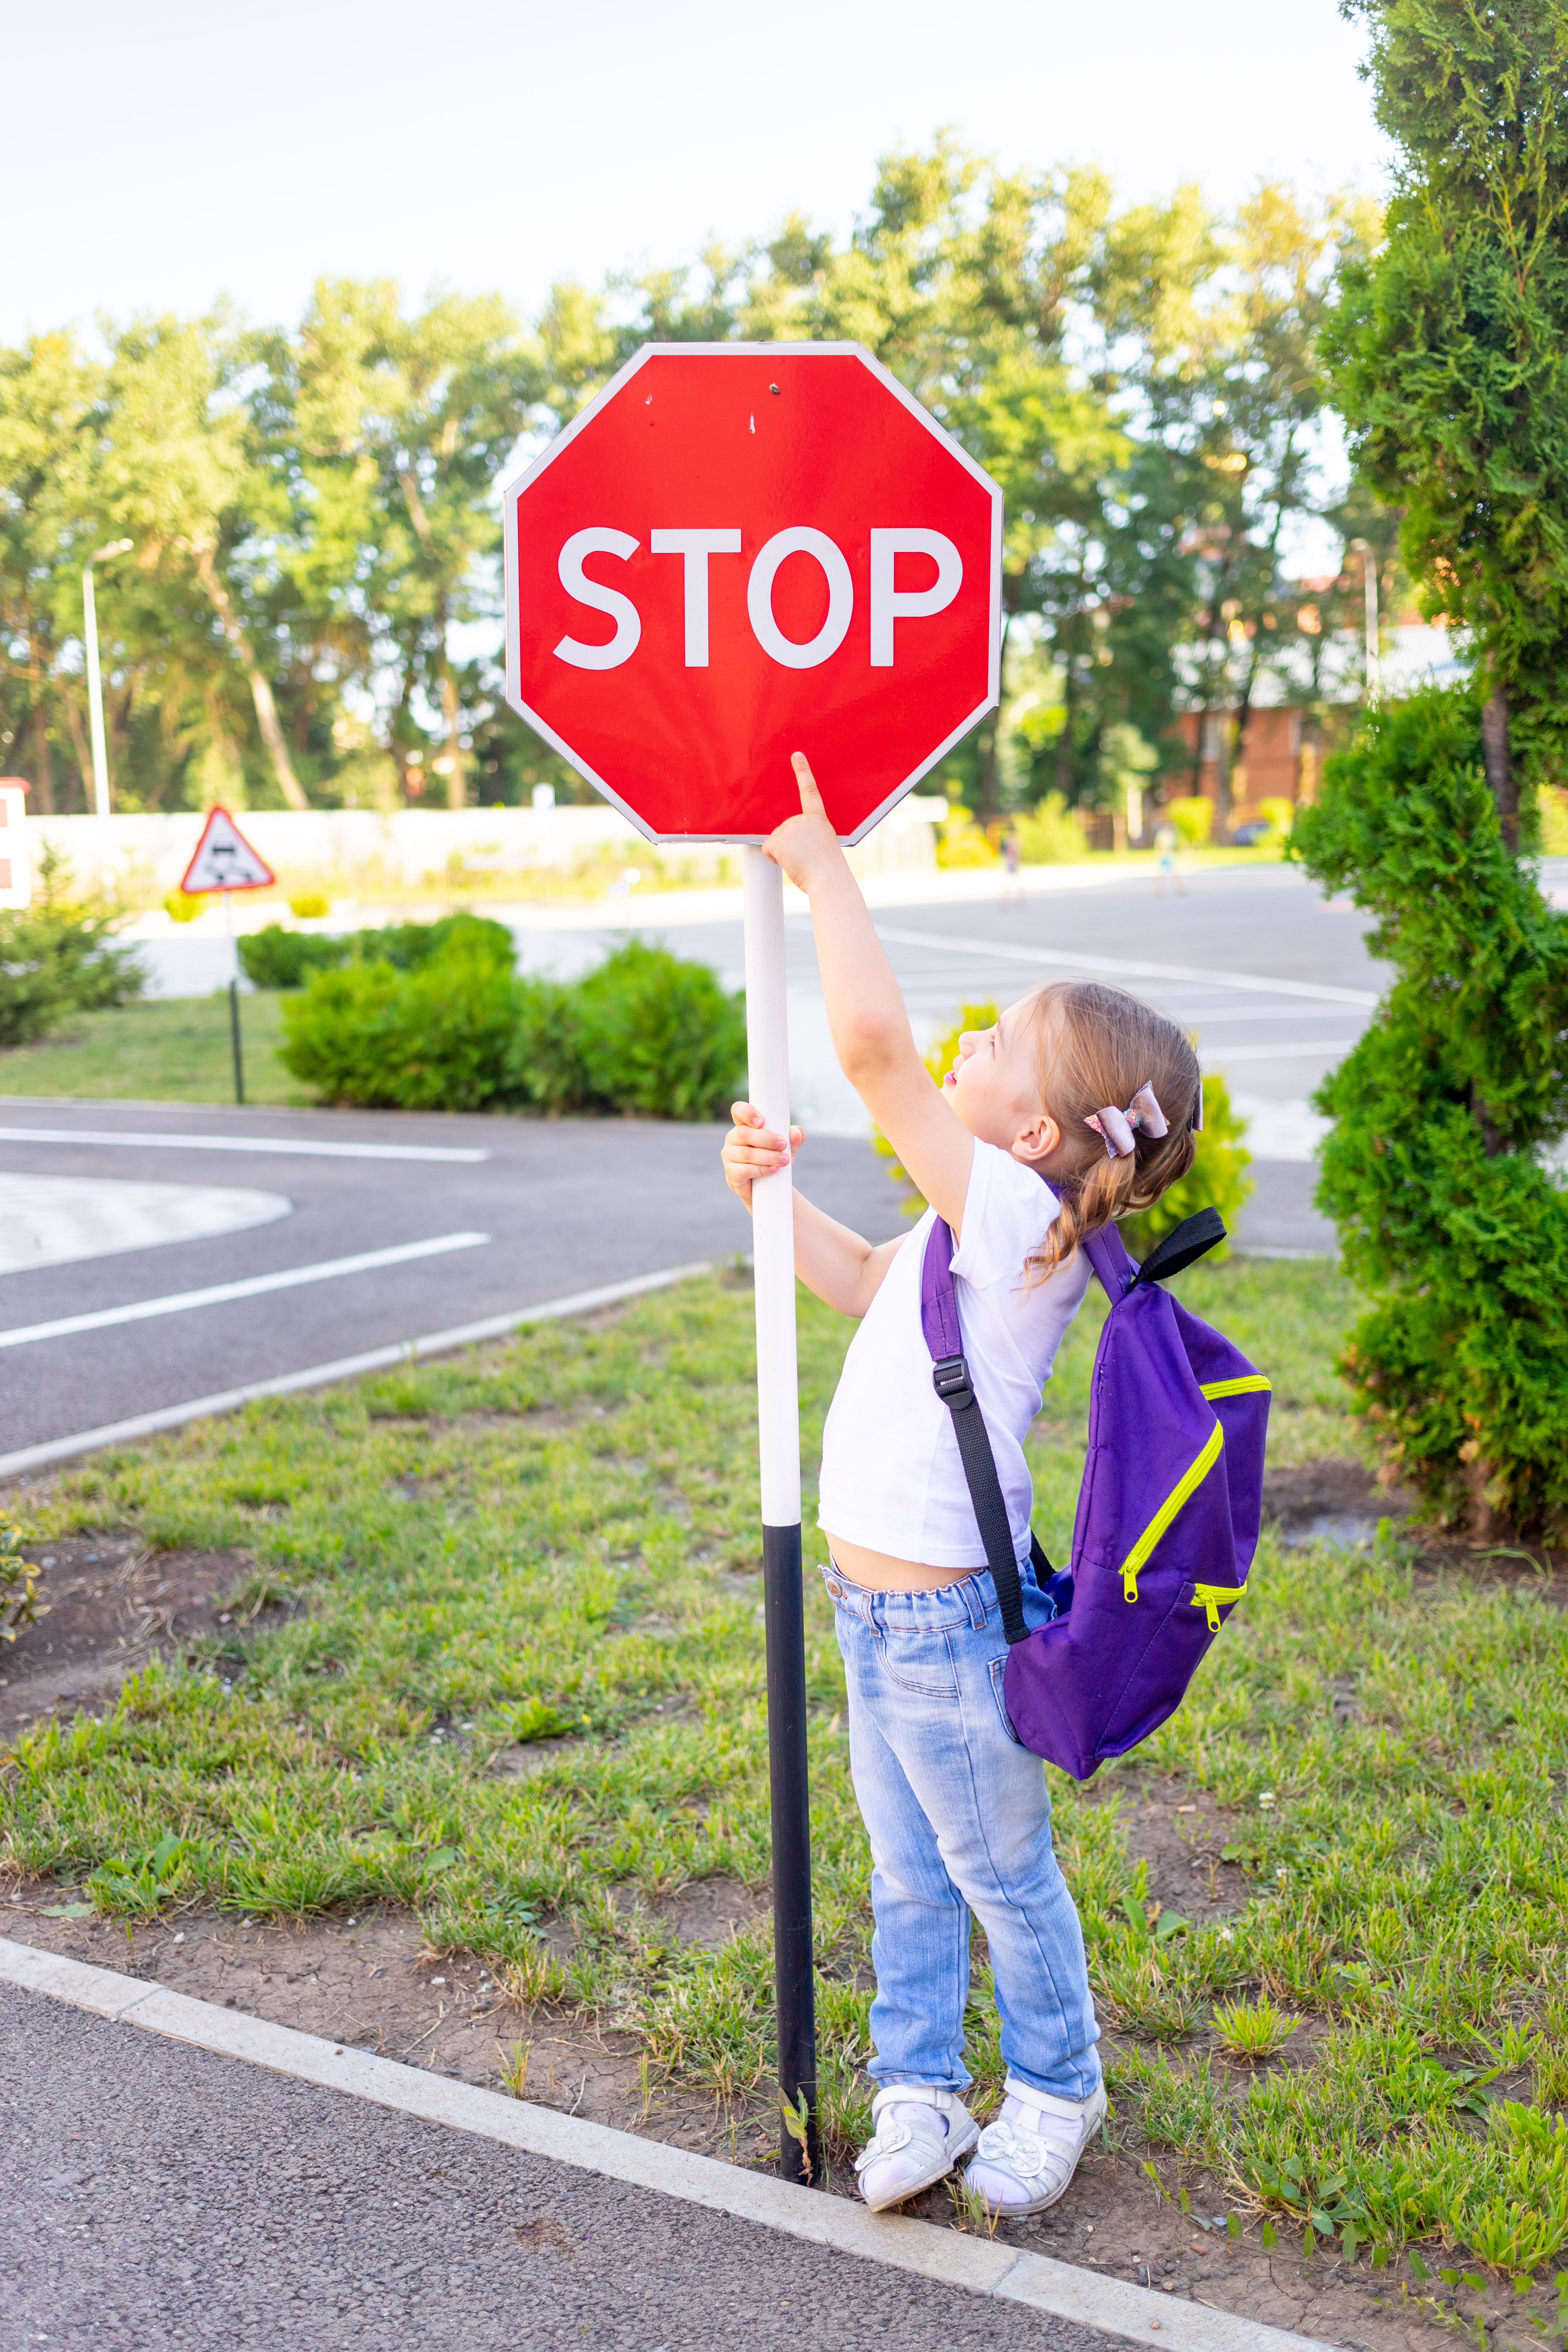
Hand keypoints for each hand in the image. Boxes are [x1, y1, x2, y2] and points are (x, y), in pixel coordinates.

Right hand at [722, 1101, 804, 1209]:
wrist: (768, 1187)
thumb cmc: (774, 1158)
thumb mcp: (788, 1146)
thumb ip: (795, 1136)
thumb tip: (796, 1133)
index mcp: (744, 1125)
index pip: (738, 1110)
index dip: (747, 1113)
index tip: (762, 1122)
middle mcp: (733, 1138)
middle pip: (744, 1133)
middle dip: (766, 1139)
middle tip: (783, 1145)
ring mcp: (729, 1156)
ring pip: (746, 1153)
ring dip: (768, 1156)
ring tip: (784, 1161)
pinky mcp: (731, 1173)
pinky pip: (744, 1170)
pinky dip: (761, 1170)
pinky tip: (773, 1170)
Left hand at [763, 753, 846, 891]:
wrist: (830, 880)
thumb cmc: (828, 870)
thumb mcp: (821, 847)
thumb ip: (808, 838)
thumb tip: (789, 844)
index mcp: (819, 820)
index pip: (810, 792)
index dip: (803, 772)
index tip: (797, 755)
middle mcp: (804, 819)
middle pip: (784, 830)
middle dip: (790, 846)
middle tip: (807, 858)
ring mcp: (791, 827)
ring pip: (776, 842)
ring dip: (784, 855)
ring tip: (802, 862)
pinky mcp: (779, 838)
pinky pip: (768, 850)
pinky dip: (775, 860)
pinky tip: (791, 863)